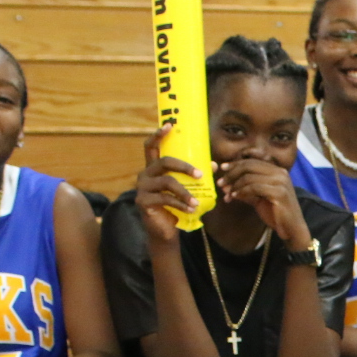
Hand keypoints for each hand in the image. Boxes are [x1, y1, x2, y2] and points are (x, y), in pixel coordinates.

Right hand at [135, 124, 203, 241]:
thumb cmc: (176, 206)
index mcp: (153, 168)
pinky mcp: (143, 201)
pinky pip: (165, 198)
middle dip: (184, 166)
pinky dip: (180, 204)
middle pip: (163, 162)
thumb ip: (196, 176)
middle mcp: (144, 174)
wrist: (166, 230)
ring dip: (185, 192)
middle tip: (200, 174)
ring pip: (166, 182)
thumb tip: (214, 164)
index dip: (158, 135)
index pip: (151, 146)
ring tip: (196, 202)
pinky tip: (191, 209)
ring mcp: (142, 188)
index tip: (169, 125)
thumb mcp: (187, 189)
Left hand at [217, 158, 312, 253]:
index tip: (222, 169)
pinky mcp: (279, 192)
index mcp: (277, 171)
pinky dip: (242, 192)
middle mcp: (280, 173)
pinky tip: (235, 197)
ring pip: (250, 177)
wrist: (291, 228)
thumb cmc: (276, 213)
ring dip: (235, 185)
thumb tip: (226, 185)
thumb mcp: (259, 198)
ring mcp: (281, 182)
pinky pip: (254, 188)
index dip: (235, 164)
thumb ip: (245, 189)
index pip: (252, 162)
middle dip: (232, 174)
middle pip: (249, 166)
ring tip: (228, 194)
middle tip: (221, 183)